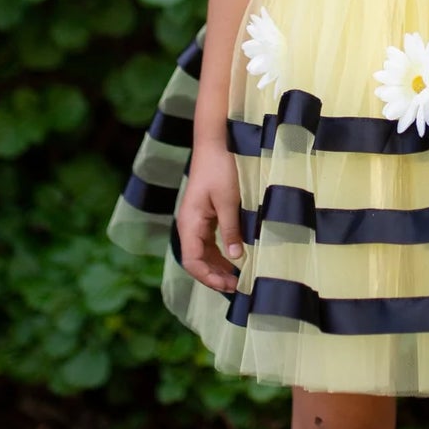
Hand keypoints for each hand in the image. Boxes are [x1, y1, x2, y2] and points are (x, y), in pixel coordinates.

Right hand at [177, 143, 244, 293]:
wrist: (216, 142)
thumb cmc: (221, 168)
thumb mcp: (229, 201)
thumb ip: (232, 229)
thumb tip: (237, 258)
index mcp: (189, 223)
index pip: (192, 261)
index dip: (208, 277)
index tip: (229, 286)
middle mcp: (189, 225)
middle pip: (197, 260)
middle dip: (215, 276)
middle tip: (239, 286)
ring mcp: (196, 221)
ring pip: (204, 253)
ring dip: (218, 267)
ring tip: (239, 278)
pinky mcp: (205, 215)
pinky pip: (209, 242)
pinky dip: (221, 254)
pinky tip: (236, 260)